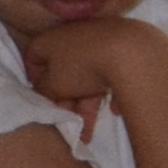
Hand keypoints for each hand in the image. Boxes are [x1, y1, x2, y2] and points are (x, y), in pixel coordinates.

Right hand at [15, 14, 165, 123]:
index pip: (34, 54)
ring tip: (89, 134)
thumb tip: (42, 87)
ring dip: (87, 105)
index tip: (39, 98)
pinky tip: (116, 109)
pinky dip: (111, 91)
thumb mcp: (53, 84)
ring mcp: (103, 38)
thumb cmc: (82, 67)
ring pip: (89, 75)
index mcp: (53, 37)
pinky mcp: (126, 47)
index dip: (33, 77)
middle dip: (65, 100)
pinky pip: (112, 72)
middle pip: (65, 69)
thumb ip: (42, 88)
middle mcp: (77, 33)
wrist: (134, 54)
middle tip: (67, 124)